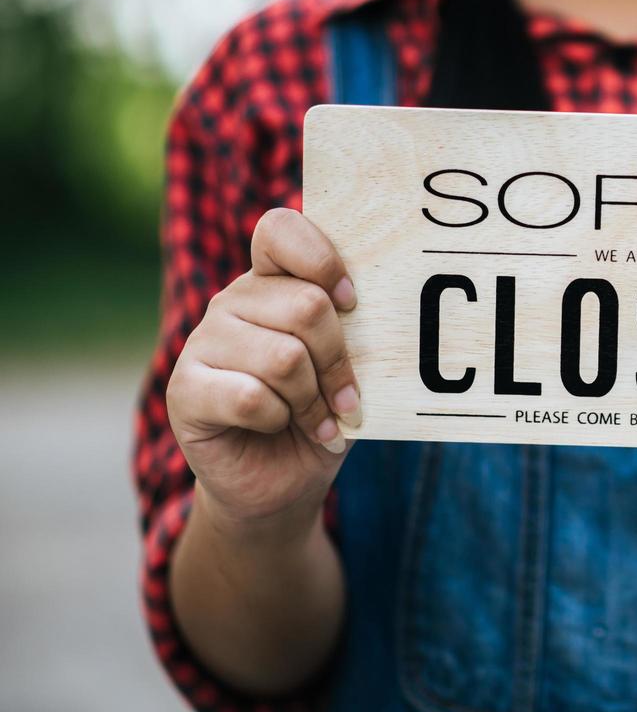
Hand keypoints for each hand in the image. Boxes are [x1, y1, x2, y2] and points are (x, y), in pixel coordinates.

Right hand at [166, 208, 360, 541]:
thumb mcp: (350, 366)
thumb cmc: (322, 414)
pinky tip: (281, 428)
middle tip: (345, 397)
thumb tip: (377, 305)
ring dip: (313, 400)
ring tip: (316, 419)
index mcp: (273, 281)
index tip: (351, 302)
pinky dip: (281, 420)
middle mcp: (234, 302)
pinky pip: (252, 397)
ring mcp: (203, 342)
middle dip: (338, 361)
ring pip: (284, 358)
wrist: (281, 482)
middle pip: (306, 306)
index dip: (323, 260)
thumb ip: (353, 328)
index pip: (282, 229)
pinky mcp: (184, 389)